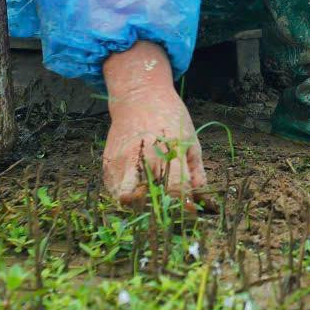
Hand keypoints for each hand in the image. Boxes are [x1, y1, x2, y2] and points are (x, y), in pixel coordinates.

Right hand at [102, 42, 206, 208]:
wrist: (139, 97)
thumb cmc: (170, 117)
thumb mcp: (190, 140)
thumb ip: (196, 172)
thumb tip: (201, 199)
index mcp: (167, 151)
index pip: (176, 189)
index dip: (184, 204)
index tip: (189, 211)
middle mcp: (142, 157)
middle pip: (149, 199)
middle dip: (161, 209)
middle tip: (169, 209)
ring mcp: (122, 162)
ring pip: (127, 200)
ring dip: (140, 205)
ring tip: (152, 200)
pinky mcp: (108, 164)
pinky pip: (115, 191)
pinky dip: (127, 196)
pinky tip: (138, 189)